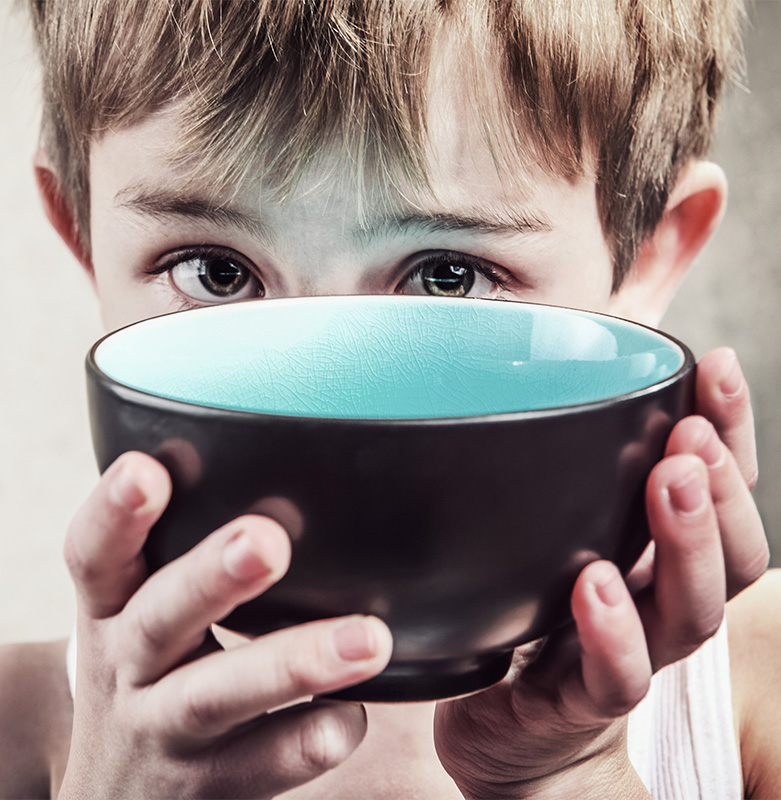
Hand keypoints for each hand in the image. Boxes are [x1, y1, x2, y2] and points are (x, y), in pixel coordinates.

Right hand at [58, 452, 392, 798]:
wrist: (116, 795)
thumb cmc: (147, 670)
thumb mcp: (136, 608)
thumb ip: (180, 549)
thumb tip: (270, 453)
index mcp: (111, 608)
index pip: (95, 555)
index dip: (115, 512)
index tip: (146, 469)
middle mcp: (128, 666)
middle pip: (161, 617)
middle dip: (210, 577)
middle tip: (265, 541)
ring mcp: (165, 731)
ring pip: (217, 697)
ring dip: (293, 663)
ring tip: (367, 639)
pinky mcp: (208, 786)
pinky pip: (264, 764)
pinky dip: (312, 737)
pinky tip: (352, 716)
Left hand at [434, 347, 768, 798]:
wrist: (514, 728)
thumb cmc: (540, 616)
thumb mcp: (560, 530)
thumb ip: (571, 470)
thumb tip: (563, 374)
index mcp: (662, 554)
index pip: (722, 490)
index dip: (732, 429)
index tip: (715, 364)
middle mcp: (661, 601)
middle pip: (731, 554)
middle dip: (719, 488)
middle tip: (694, 433)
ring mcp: (633, 652)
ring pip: (689, 610)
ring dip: (686, 542)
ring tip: (669, 480)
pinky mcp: (581, 699)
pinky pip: (615, 675)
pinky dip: (613, 631)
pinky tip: (598, 583)